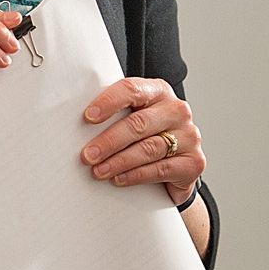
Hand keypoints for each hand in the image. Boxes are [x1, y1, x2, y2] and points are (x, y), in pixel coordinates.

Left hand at [78, 77, 204, 205]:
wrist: (177, 168)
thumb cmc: (147, 137)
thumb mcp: (133, 119)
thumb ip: (114, 114)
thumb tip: (75, 123)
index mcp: (159, 91)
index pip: (132, 89)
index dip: (109, 102)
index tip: (88, 117)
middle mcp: (177, 110)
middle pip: (138, 123)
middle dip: (108, 141)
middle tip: (87, 155)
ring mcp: (189, 136)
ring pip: (148, 148)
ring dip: (118, 161)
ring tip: (98, 171)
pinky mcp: (193, 162)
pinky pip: (160, 169)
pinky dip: (135, 175)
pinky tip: (118, 179)